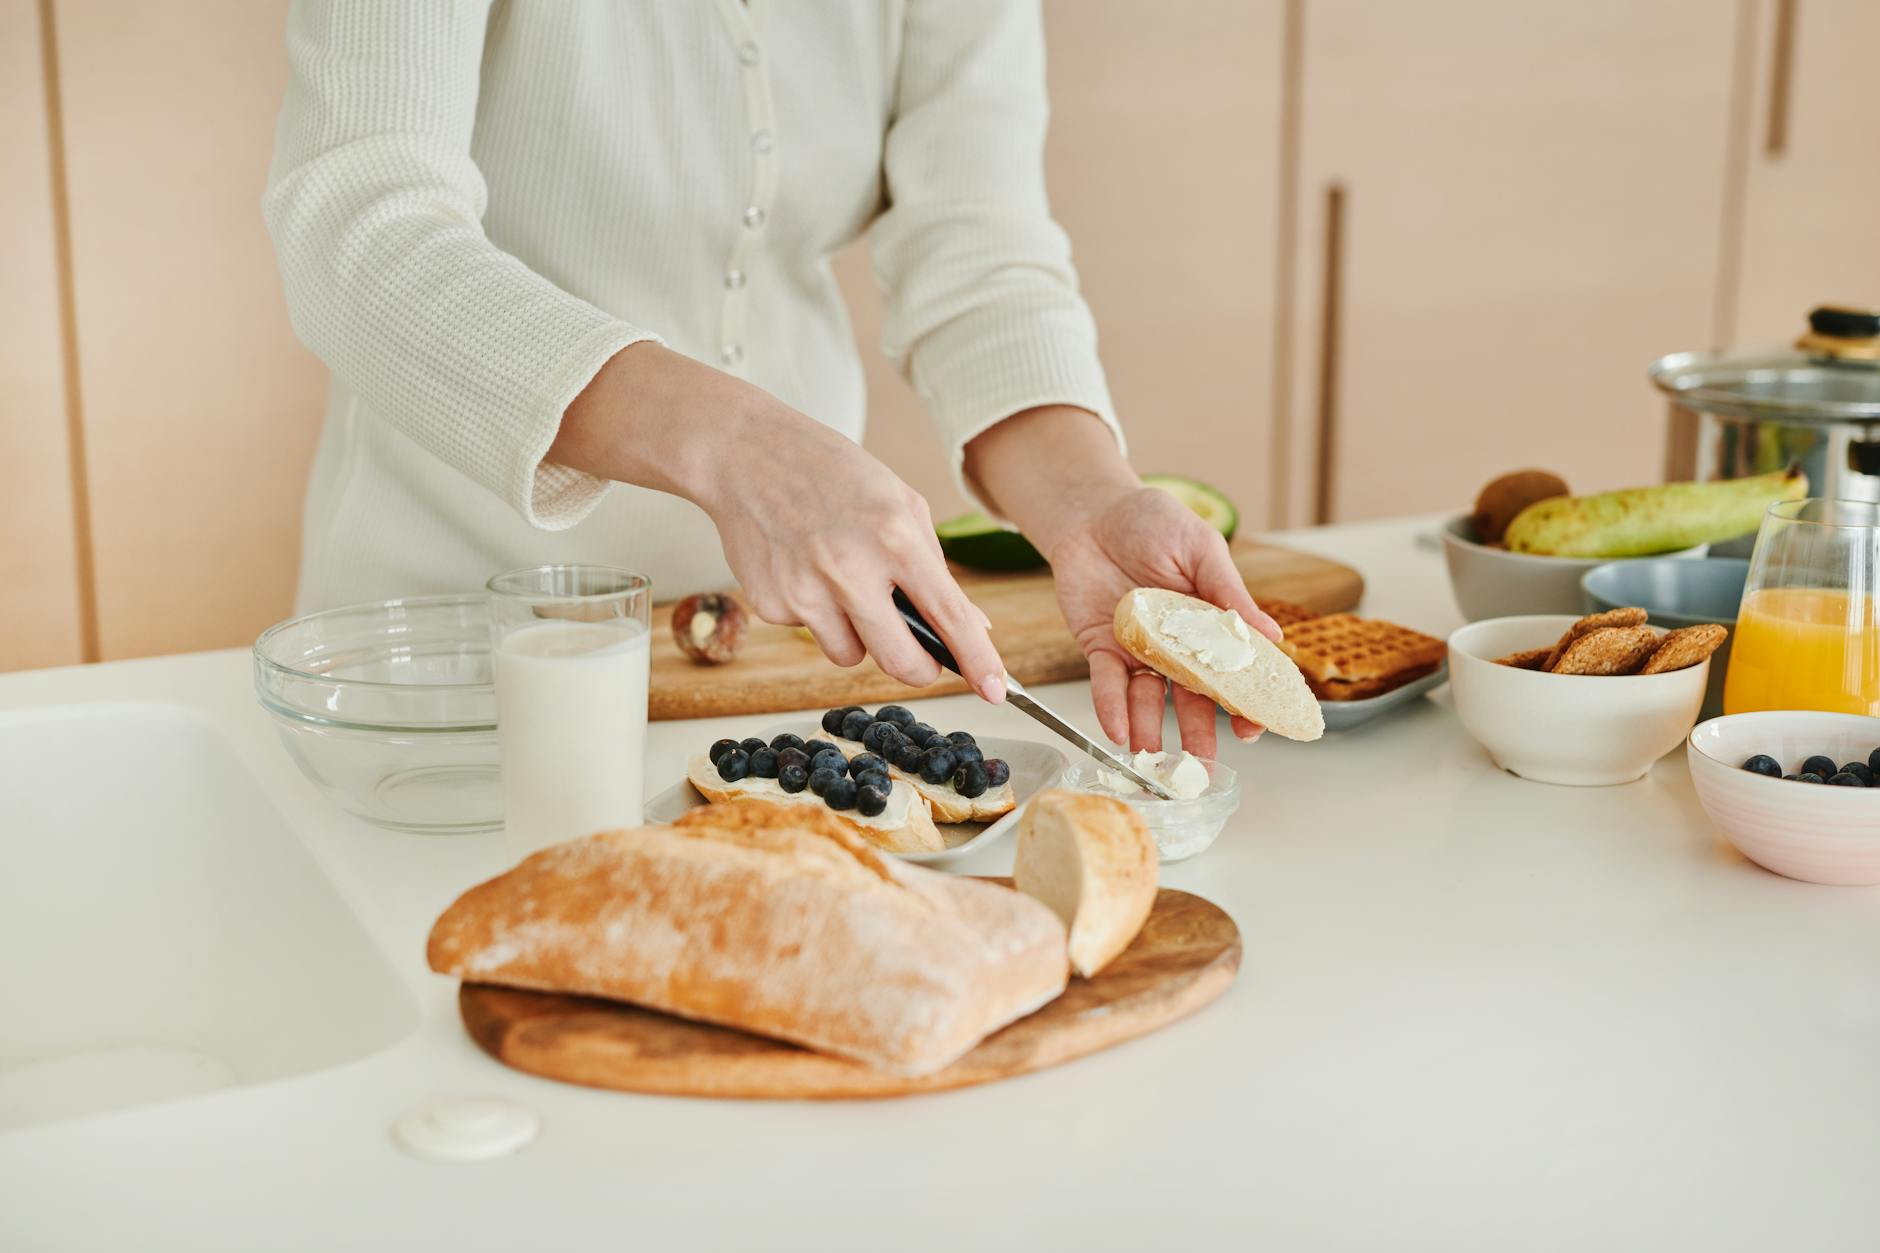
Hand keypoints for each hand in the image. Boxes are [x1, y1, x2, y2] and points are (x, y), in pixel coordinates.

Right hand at [551, 344, 1004, 698]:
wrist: (745, 453)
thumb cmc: (831, 472)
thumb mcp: (899, 502)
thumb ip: (934, 568)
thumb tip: (971, 628)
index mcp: (894, 536)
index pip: (948, 616)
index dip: (978, 661)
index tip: (997, 690)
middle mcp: (850, 568)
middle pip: (901, 662)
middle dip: (920, 670)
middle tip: (922, 657)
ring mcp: (806, 591)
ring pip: (852, 655)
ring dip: (859, 636)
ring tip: (842, 581)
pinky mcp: (771, 605)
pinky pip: (810, 634)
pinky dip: (817, 614)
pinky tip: (804, 569)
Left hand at [1047, 487, 1281, 756]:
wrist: (1093, 511)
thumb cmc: (1153, 522)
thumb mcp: (1201, 551)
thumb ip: (1230, 595)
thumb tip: (1273, 637)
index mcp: (1212, 623)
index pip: (1235, 671)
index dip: (1246, 702)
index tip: (1254, 728)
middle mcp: (1177, 646)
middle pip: (1193, 698)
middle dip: (1200, 735)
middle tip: (1203, 769)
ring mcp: (1139, 651)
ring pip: (1149, 700)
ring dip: (1152, 731)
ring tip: (1154, 759)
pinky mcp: (1102, 648)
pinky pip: (1107, 684)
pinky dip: (1112, 707)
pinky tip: (1119, 731)